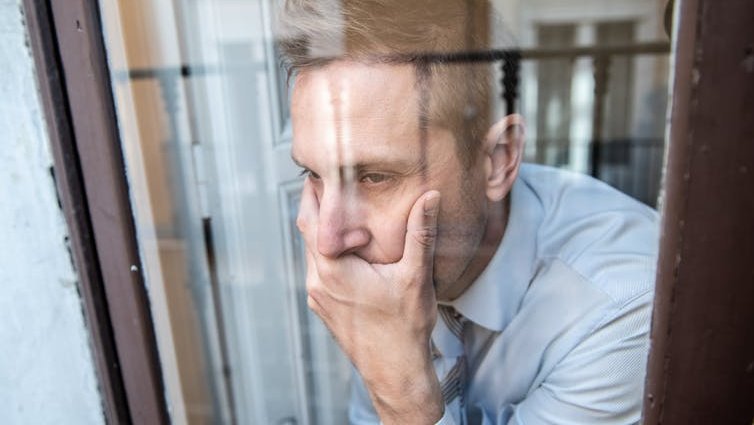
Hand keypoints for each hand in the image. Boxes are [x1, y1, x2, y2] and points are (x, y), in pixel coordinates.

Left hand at [296, 179, 443, 423]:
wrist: (395, 372)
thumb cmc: (404, 329)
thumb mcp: (415, 277)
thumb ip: (420, 233)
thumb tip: (429, 197)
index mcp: (333, 271)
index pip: (312, 220)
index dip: (314, 192)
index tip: (319, 170)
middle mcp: (318, 282)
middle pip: (306, 232)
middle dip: (315, 205)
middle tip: (325, 180)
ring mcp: (318, 296)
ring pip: (311, 251)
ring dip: (321, 229)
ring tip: (337, 208)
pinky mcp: (324, 306)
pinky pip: (317, 268)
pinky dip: (326, 250)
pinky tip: (346, 245)